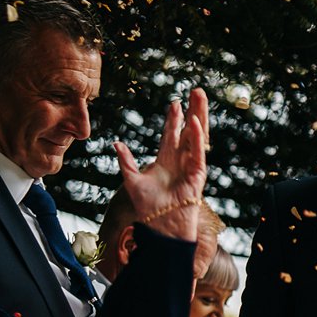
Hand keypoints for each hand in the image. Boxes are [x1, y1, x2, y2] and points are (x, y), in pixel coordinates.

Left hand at [113, 88, 208, 242]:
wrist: (161, 226)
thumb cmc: (149, 208)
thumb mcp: (132, 180)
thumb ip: (126, 161)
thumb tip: (116, 143)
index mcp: (166, 161)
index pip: (171, 134)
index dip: (173, 118)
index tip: (174, 102)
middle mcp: (181, 160)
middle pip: (188, 129)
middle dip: (192, 110)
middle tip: (196, 90)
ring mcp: (191, 166)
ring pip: (197, 136)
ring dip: (199, 116)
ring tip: (200, 97)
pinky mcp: (197, 175)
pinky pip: (197, 152)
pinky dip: (196, 138)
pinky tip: (195, 122)